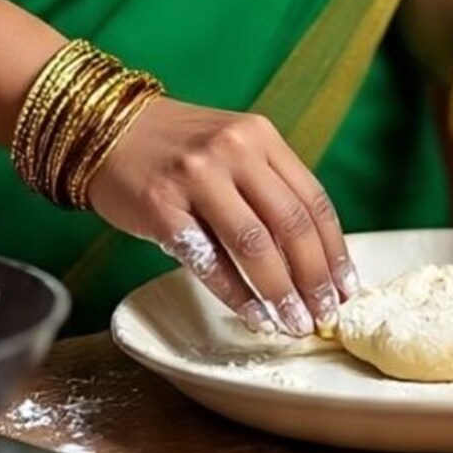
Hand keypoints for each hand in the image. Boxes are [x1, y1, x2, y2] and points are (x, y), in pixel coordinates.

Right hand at [87, 99, 358, 337]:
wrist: (106, 128)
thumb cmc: (178, 148)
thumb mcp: (232, 147)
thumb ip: (268, 186)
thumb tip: (312, 258)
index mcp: (260, 136)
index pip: (313, 200)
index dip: (334, 250)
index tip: (345, 288)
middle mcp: (233, 151)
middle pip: (291, 224)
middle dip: (313, 278)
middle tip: (324, 315)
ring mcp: (196, 177)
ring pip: (254, 245)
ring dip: (279, 293)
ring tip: (294, 324)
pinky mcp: (162, 207)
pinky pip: (208, 261)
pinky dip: (236, 295)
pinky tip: (253, 315)